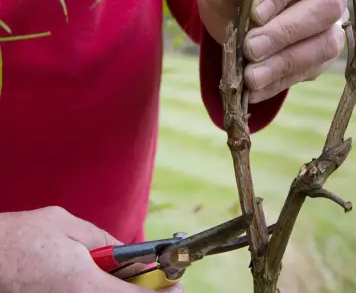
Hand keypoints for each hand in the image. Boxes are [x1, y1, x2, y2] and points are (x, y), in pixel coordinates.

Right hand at [0, 206, 181, 292]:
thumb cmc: (20, 240)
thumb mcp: (70, 227)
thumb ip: (105, 240)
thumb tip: (127, 251)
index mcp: (88, 287)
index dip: (165, 291)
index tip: (178, 283)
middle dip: (144, 290)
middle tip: (154, 277)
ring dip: (121, 288)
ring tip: (125, 273)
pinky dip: (102, 288)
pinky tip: (98, 277)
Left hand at [198, 0, 348, 102]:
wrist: (233, 10)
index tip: (255, 13)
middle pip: (328, 7)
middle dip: (288, 31)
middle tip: (251, 49)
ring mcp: (332, 22)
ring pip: (326, 44)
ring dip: (286, 63)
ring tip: (251, 78)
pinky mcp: (323, 54)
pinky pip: (310, 70)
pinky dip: (280, 82)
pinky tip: (253, 89)